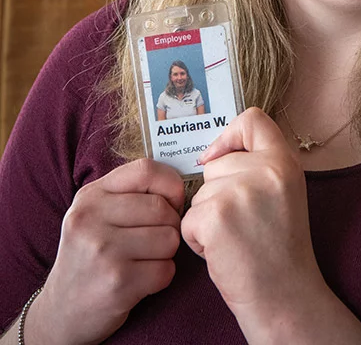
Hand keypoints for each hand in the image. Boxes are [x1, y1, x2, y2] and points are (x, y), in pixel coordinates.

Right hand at [27, 158, 184, 344]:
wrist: (60, 311)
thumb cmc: (89, 255)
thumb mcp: (95, 213)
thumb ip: (129, 193)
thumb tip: (177, 186)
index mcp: (90, 196)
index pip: (145, 170)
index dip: (170, 184)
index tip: (172, 200)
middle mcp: (92, 219)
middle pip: (162, 208)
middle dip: (170, 224)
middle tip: (156, 238)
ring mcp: (103, 251)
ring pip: (169, 239)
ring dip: (166, 252)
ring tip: (144, 259)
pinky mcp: (117, 283)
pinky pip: (166, 270)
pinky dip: (161, 276)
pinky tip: (141, 279)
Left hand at [181, 108, 325, 323]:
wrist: (284, 296)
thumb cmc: (279, 248)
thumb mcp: (284, 191)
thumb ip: (258, 164)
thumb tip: (211, 154)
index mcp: (285, 161)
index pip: (252, 119)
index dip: (231, 136)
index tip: (224, 158)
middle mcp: (266, 170)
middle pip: (216, 163)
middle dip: (218, 192)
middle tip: (244, 222)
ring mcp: (239, 192)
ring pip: (199, 193)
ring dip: (207, 217)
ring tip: (236, 239)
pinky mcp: (215, 217)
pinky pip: (188, 218)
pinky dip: (197, 238)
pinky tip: (222, 252)